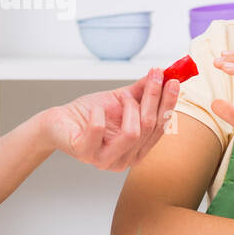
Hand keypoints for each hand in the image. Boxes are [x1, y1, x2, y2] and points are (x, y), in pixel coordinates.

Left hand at [43, 70, 179, 171]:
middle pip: (150, 127)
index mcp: (137, 149)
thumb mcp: (121, 100)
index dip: (168, 103)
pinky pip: (99, 129)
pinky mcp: (85, 153)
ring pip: (133, 133)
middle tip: (155, 74)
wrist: (60, 121)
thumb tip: (165, 74)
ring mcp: (105, 160)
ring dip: (129, 107)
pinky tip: (95, 109)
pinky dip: (98, 113)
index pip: (161, 126)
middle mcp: (125, 159)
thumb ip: (142, 91)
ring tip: (119, 97)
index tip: (173, 80)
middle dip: (153, 97)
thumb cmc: (90, 113)